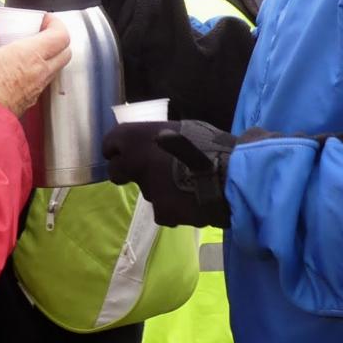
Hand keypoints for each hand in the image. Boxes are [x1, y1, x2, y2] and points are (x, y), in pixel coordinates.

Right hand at [0, 15, 70, 115]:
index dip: (56, 23)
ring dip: (48, 56)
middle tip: (38, 32)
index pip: (61, 35)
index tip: (43, 18)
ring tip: (26, 50)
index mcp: (29, 55)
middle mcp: (39, 72)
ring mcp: (36, 89)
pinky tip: (18, 69)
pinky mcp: (29, 102)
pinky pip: (43, 82)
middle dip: (56, 38)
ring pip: (55, 68)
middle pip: (65, 51)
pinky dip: (38, 71)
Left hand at [103, 120, 235, 226]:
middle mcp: (134, 163)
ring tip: (185, 184)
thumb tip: (158, 139)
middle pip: (116, 171)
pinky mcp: (161, 213)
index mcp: (135, 136)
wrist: (232, 176)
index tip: (127, 152)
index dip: (118, 149)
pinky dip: (174, 207)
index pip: (109, 144)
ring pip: (146, 191)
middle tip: (150, 170)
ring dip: (159, 188)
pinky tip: (191, 200)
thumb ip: (161, 137)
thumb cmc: (210, 144)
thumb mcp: (183, 129)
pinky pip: (163, 210)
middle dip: (128, 172)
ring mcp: (146, 190)